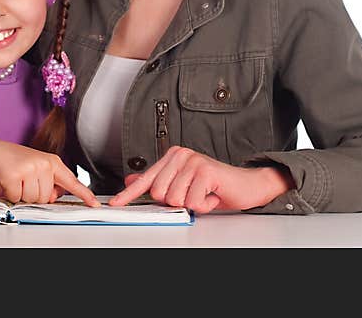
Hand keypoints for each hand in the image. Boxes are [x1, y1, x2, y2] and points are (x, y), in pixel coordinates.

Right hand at [0, 138, 99, 206]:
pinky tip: (7, 181)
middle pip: (46, 197)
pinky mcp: (14, 175)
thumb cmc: (13, 161)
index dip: (84, 194)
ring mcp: (29, 168)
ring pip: (32, 199)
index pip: (71, 181)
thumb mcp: (36, 168)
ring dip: (21, 195)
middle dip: (33, 194)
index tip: (94, 203)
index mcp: (52, 162)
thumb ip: (48, 182)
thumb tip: (52, 197)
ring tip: (16, 181)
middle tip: (23, 181)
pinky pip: (16, 198)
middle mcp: (43, 164)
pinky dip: (9, 194)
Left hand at [107, 146, 293, 213]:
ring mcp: (193, 161)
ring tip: (203, 194)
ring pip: (174, 199)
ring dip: (192, 204)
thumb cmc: (214, 186)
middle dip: (176, 201)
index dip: (129, 194)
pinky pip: (192, 202)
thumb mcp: (183, 185)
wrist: (245, 185)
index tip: (115, 203)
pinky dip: (203, 205)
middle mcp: (181, 155)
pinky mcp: (205, 171)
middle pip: (158, 193)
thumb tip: (131, 182)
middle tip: (193, 194)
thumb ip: (159, 182)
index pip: (146, 179)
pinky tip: (211, 195)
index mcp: (172, 157)